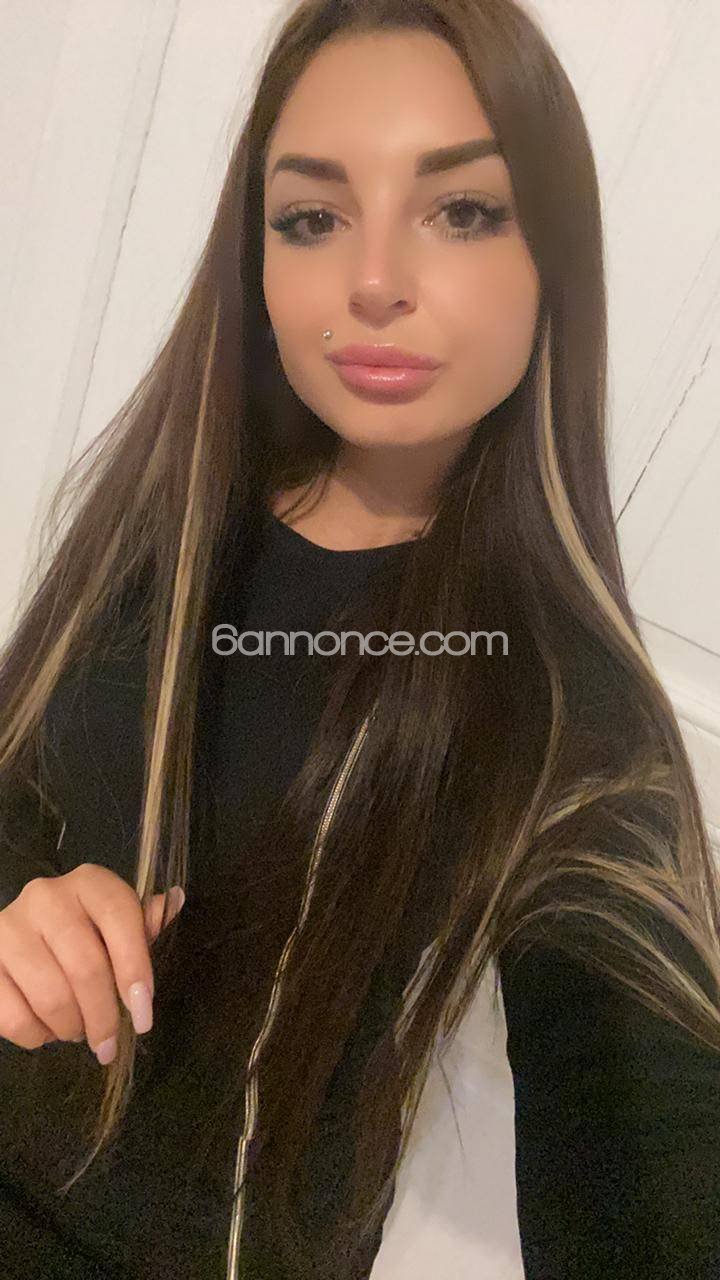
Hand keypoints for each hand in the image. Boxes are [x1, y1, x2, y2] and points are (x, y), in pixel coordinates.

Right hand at [0, 864, 184, 1064]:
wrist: (22, 930)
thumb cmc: (82, 928)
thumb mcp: (115, 920)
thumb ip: (143, 921)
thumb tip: (175, 900)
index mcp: (89, 883)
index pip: (120, 919)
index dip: (135, 970)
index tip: (144, 1015)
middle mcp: (46, 897)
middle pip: (86, 967)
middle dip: (104, 1017)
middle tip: (109, 1044)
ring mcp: (9, 928)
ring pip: (51, 996)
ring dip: (71, 1027)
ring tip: (78, 1031)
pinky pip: (13, 1015)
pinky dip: (36, 1035)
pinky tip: (47, 1030)